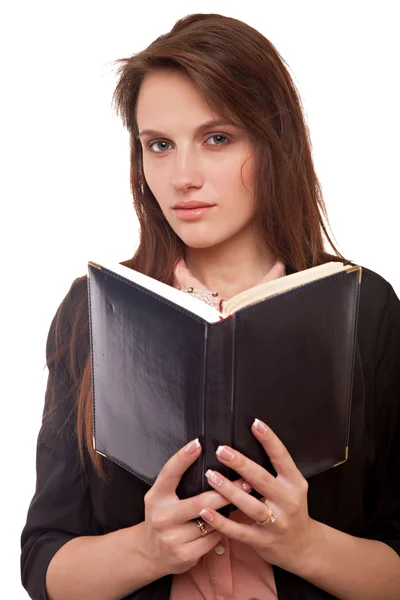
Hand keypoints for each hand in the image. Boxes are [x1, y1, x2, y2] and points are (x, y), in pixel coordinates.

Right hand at [142, 437, 252, 577]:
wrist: (149, 553)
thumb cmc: (163, 516)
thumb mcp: (161, 496)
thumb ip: (176, 481)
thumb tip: (201, 456)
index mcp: (156, 497)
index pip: (169, 473)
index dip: (183, 457)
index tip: (198, 443)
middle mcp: (162, 517)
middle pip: (201, 501)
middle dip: (227, 491)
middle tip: (246, 481)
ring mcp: (173, 538)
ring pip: (211, 522)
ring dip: (225, 514)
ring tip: (240, 504)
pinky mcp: (184, 555)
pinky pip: (213, 539)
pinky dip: (221, 531)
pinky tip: (224, 526)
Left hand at [197, 419, 316, 572]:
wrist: (304, 546)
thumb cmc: (291, 509)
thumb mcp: (291, 486)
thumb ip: (274, 470)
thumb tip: (246, 442)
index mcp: (294, 483)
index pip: (282, 457)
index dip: (269, 440)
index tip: (255, 423)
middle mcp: (288, 502)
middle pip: (262, 479)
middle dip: (241, 463)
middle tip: (221, 450)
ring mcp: (276, 523)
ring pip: (250, 505)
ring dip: (229, 490)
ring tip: (210, 476)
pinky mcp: (263, 541)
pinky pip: (239, 531)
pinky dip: (221, 521)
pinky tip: (206, 511)